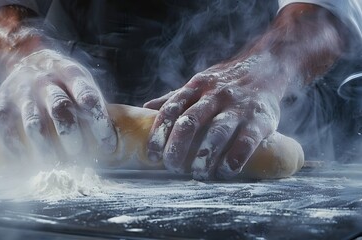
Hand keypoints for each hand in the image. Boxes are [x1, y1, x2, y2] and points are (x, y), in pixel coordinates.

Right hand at [0, 49, 115, 162]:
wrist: (28, 61)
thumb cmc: (64, 85)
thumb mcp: (82, 86)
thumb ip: (94, 110)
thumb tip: (111, 148)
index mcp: (71, 73)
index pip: (88, 96)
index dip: (100, 123)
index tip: (108, 146)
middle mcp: (44, 79)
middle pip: (60, 107)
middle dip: (71, 134)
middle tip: (77, 154)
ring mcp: (20, 89)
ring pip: (32, 121)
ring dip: (45, 147)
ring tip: (54, 164)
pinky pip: (2, 126)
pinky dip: (13, 147)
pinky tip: (23, 161)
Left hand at [145, 55, 280, 178]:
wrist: (268, 66)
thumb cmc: (227, 81)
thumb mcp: (200, 83)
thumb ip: (175, 98)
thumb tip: (145, 109)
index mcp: (196, 86)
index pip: (171, 110)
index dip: (158, 134)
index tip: (152, 155)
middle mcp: (215, 94)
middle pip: (190, 122)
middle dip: (177, 148)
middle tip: (172, 167)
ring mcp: (238, 106)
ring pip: (216, 133)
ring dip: (203, 156)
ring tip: (197, 173)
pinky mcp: (261, 118)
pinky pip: (246, 142)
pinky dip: (234, 159)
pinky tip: (225, 171)